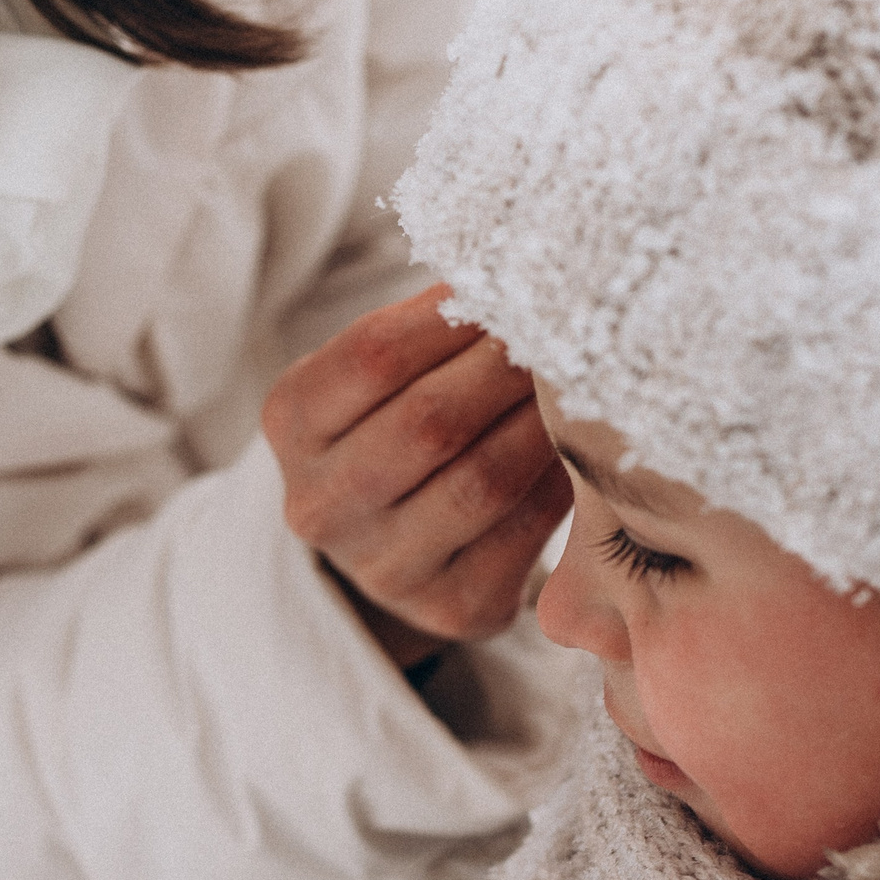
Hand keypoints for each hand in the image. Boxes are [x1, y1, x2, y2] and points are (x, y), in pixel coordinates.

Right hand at [264, 284, 572, 666]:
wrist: (396, 543)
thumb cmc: (397, 425)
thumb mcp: (379, 375)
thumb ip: (426, 329)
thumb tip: (517, 271)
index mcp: (292, 422)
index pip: (373, 354)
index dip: (452, 316)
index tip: (509, 285)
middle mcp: (321, 503)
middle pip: (429, 421)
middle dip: (508, 368)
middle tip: (564, 330)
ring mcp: (381, 566)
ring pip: (482, 481)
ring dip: (545, 422)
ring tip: (583, 380)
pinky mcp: (449, 607)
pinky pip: (523, 534)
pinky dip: (563, 481)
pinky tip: (587, 446)